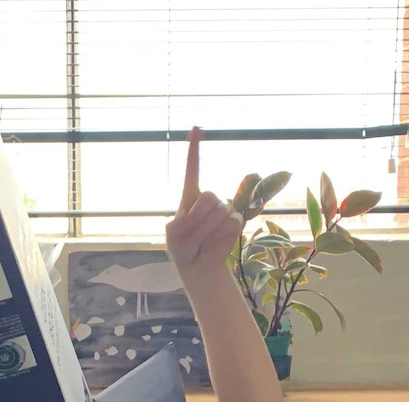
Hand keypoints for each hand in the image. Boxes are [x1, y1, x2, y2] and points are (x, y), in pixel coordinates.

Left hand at [166, 126, 242, 281]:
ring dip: (206, 233)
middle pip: (208, 198)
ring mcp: (224, 208)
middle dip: (197, 220)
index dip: (194, 149)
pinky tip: (214, 244)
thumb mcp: (172, 239)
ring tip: (201, 243)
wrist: (198, 267)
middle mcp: (208, 199)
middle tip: (191, 238)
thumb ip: (177, 227)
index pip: (192, 169)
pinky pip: (230, 225)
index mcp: (190, 197)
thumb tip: (191, 218)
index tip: (195, 128)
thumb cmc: (182, 249)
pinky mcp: (236, 220)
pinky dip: (219, 237)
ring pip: (219, 213)